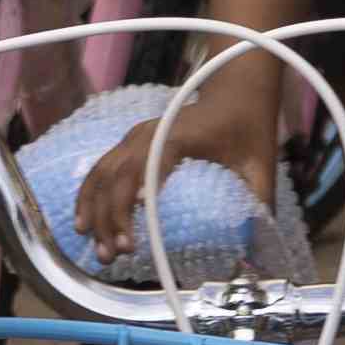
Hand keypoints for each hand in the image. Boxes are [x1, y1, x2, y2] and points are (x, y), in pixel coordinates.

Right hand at [74, 65, 278, 255]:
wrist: (235, 90)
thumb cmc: (247, 126)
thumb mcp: (259, 164)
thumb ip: (259, 203)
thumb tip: (260, 252)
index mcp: (178, 135)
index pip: (151, 164)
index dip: (138, 194)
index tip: (132, 227)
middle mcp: (148, 134)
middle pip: (118, 176)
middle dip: (112, 217)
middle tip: (118, 253)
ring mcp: (135, 137)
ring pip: (102, 174)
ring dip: (95, 212)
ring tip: (100, 250)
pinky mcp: (131, 143)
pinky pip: (101, 169)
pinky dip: (89, 196)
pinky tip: (84, 222)